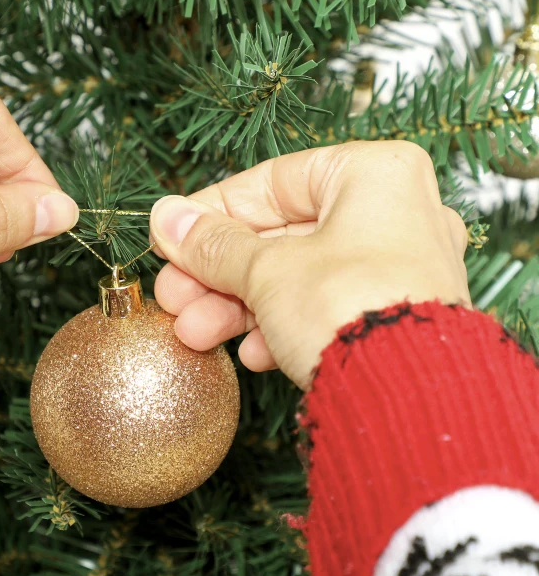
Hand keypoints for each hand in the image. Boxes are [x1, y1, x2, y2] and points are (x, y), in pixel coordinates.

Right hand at [149, 141, 470, 387]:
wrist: (410, 401)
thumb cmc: (347, 307)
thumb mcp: (266, 270)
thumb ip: (212, 244)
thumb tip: (165, 218)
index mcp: (374, 174)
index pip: (271, 181)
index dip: (211, 212)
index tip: (171, 237)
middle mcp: (396, 213)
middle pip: (279, 236)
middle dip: (217, 273)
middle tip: (173, 296)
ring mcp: (400, 268)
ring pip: (297, 275)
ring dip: (238, 305)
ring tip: (194, 333)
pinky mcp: (396, 315)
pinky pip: (325, 307)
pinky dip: (281, 327)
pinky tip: (252, 355)